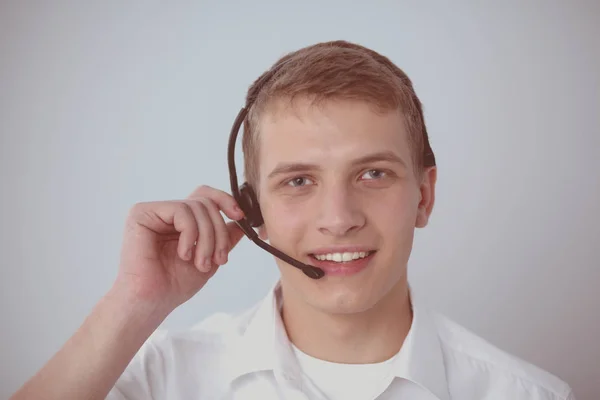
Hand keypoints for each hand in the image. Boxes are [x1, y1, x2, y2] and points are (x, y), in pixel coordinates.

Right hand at [115, 185, 245, 311]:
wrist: (152, 302)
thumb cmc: (175, 284)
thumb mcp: (210, 258)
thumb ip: (224, 238)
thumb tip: (242, 222)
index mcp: (180, 221)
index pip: (205, 196)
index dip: (225, 201)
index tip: (240, 216)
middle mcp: (166, 212)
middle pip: (205, 202)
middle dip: (218, 232)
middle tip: (219, 259)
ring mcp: (153, 211)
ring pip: (197, 206)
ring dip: (206, 238)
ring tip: (200, 263)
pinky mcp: (141, 213)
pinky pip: (181, 211)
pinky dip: (190, 234)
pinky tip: (183, 254)